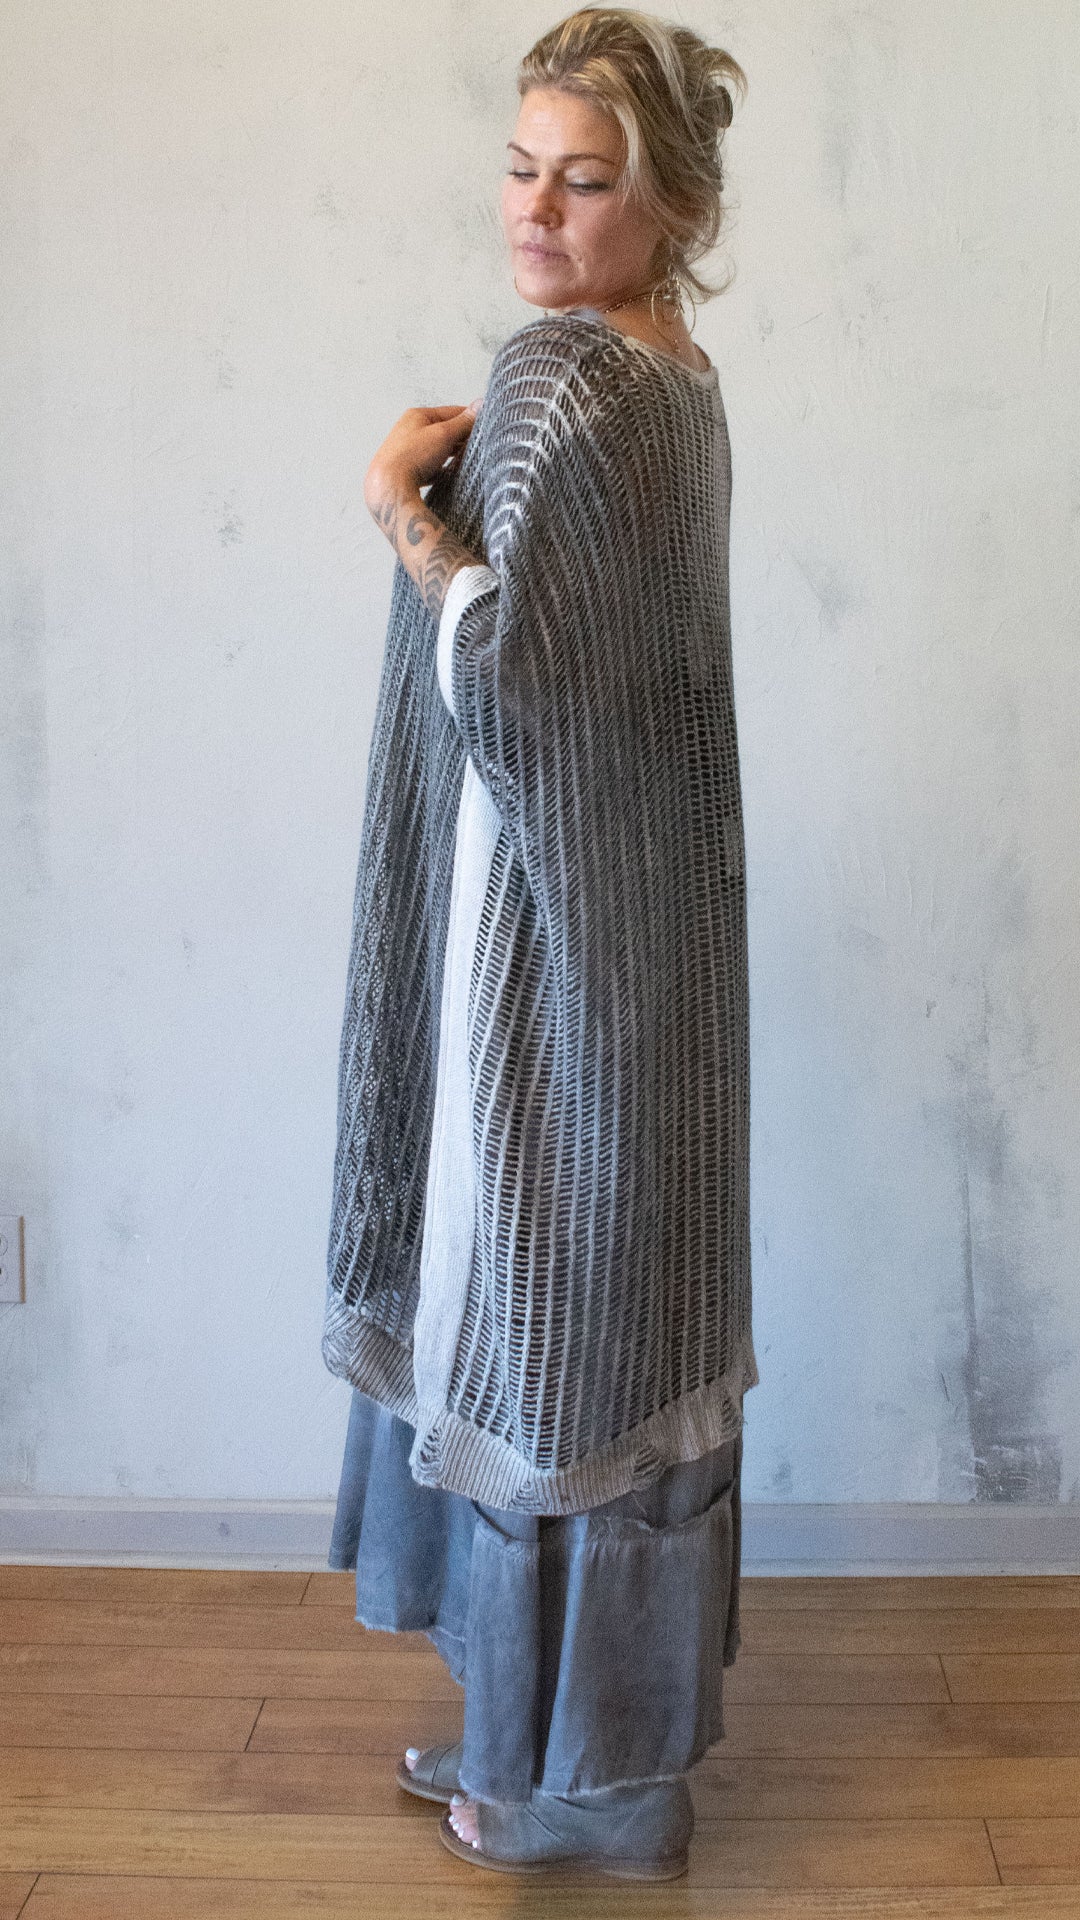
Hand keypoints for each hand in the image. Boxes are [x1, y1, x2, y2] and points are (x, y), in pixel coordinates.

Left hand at [363, 399, 480, 523]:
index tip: (486, 426)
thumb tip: (480, 405)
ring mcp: (406, 451)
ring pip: (437, 449)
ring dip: (452, 453)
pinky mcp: (406, 470)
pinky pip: (429, 466)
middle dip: (462, 438)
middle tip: (479, 447)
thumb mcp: (443, 434)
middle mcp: (409, 430)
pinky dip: (440, 468)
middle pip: (444, 430)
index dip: (470, 418)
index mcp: (417, 415)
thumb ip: (463, 422)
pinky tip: (448, 475)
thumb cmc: (412, 457)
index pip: (451, 411)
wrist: (388, 488)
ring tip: (466, 461)